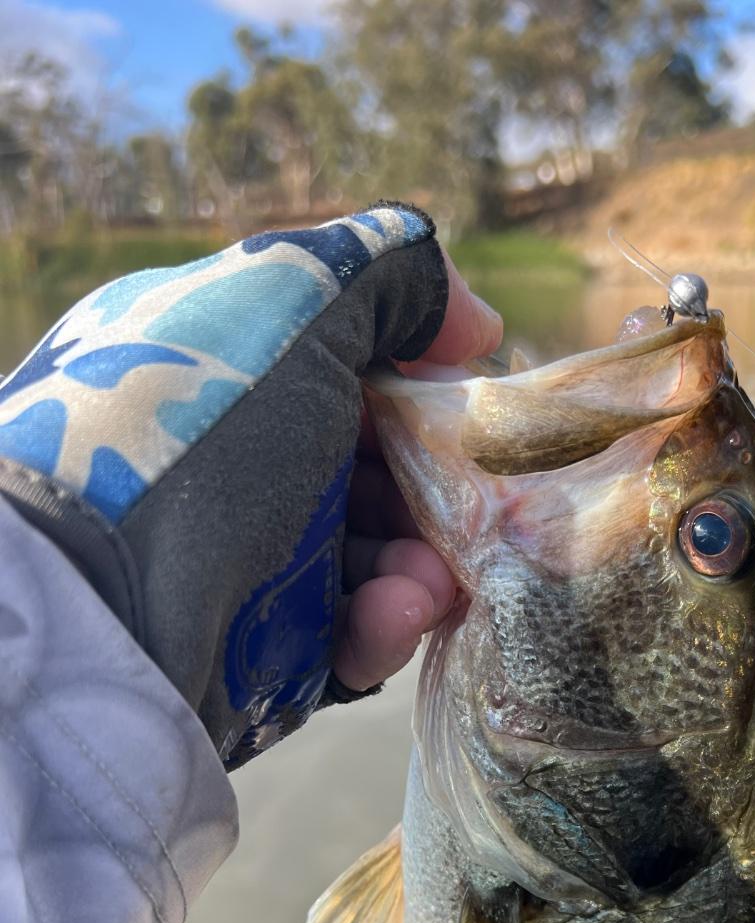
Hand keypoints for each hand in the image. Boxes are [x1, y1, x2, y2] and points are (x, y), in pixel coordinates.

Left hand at [0, 204, 500, 766]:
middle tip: (480, 509)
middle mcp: (239, 459)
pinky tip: (395, 616)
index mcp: (231, 367)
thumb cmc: (198, 426)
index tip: (472, 394)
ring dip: (421, 566)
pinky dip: (383, 626)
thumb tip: (476, 318)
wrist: (104, 592)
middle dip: (438, 489)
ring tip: (430, 583)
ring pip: (376, 560)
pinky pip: (349, 637)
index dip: (421, 380)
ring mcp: (248, 556)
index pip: (350, 367)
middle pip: (377, 470)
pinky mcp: (262, 647)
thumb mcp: (293, 302)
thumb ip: (389, 272)